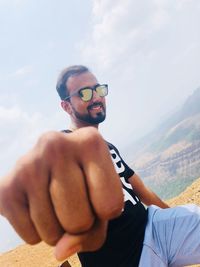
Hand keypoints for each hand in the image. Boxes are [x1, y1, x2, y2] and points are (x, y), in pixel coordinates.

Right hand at [0, 127, 123, 259]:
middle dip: (81, 222)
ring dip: (58, 229)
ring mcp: (28, 163)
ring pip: (54, 234)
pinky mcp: (6, 186)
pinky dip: (38, 231)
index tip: (98, 194)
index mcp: (90, 143)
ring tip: (56, 201)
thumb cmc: (87, 180)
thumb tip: (60, 252)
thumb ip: (93, 233)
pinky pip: (30, 237)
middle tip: (75, 199)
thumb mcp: (103, 197)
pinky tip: (39, 204)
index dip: (106, 212)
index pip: (110, 206)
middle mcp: (57, 145)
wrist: (58, 160)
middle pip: (80, 221)